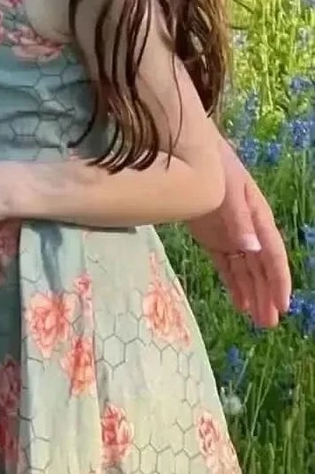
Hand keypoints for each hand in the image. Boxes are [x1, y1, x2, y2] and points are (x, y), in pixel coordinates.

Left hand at [185, 143, 291, 328]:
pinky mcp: (213, 238)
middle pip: (261, 268)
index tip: (283, 305)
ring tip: (258, 322)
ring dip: (253, 294)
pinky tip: (240, 304)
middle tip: (269, 323)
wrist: (189, 149)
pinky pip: (227, 265)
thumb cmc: (213, 163)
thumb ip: (238, 219)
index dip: (280, 280)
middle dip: (267, 295)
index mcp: (258, 216)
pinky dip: (234, 284)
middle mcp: (249, 229)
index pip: (273, 253)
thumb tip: (253, 249)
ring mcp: (232, 235)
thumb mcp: (226, 188)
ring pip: (246, 271)